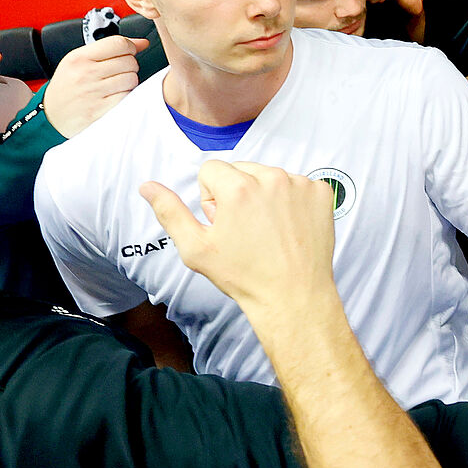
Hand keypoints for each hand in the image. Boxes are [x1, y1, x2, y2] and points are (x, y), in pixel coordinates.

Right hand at [42, 34, 149, 137]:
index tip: (127, 53)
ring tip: (116, 85)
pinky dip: (125, 96)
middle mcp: (86, 74)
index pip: (118, 43)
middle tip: (119, 72)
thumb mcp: (80, 61)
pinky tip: (114, 96)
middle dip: (130, 66)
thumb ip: (110, 49)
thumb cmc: (67, 86)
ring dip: (129, 82)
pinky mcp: (100, 110)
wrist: (51, 115)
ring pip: (131, 79)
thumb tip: (142, 43)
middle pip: (129, 61)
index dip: (130, 47)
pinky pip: (127, 97)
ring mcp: (93, 93)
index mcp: (79, 58)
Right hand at [140, 161, 336, 314]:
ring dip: (263, 196)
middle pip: (240, 170)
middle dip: (236, 193)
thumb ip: (170, 211)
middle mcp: (271, 178)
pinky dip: (291, 201)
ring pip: (268, 176)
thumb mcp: (196, 248)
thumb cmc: (244, 276)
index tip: (222, 223)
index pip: (210, 170)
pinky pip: (296, 184)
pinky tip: (289, 228)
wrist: (293, 297)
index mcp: (238, 187)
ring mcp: (300, 184)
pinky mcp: (321, 192)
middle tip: (245, 231)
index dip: (210, 199)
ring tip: (268, 231)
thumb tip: (147, 186)